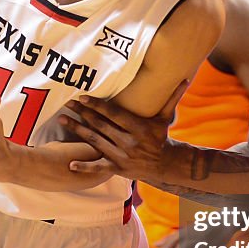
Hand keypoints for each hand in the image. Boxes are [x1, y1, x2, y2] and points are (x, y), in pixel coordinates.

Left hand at [63, 82, 187, 180]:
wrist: (165, 165)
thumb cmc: (162, 136)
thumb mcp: (166, 117)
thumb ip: (172, 97)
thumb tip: (186, 79)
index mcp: (138, 128)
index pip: (114, 114)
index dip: (98, 106)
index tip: (83, 98)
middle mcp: (128, 142)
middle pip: (101, 125)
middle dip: (82, 114)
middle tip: (67, 103)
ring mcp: (121, 156)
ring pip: (95, 141)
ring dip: (77, 131)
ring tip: (62, 120)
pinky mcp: (117, 168)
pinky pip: (99, 168)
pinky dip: (85, 167)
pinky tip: (70, 164)